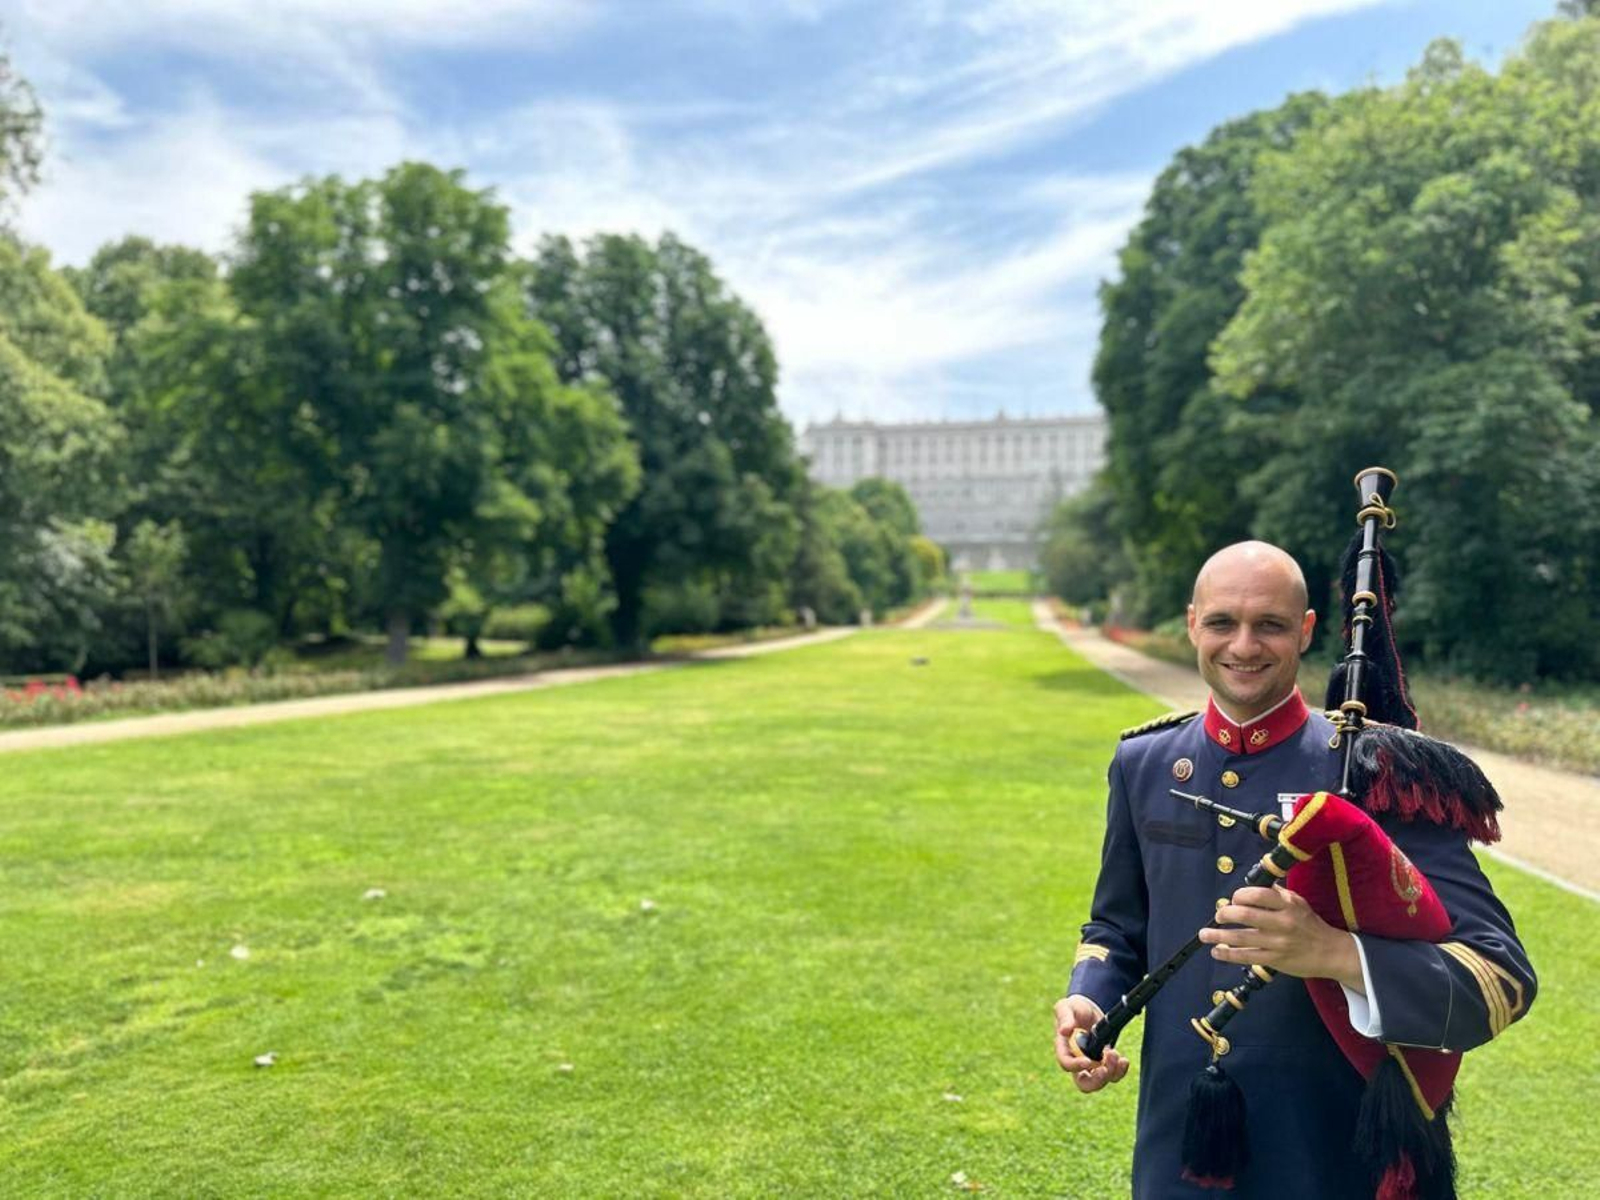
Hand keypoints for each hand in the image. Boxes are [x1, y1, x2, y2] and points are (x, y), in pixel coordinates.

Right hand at [1054, 995, 1129, 1092]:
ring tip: (1115, 1054)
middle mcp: (1077, 1061)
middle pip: (1083, 1083)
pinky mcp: (1104, 1063)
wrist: (1089, 1009)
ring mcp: (1091, 1064)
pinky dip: (1120, 1071)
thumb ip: (1065, 1018)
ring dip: (1111, 1073)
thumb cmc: (1074, 1008)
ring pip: (1100, 1082)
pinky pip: (1112, 1075)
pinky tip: (1123, 1060)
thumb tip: (1064, 1031)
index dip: (1076, 1066)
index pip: (1066, 1064)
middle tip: (1105, 1070)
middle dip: (1096, 1081)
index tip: (1088, 1061)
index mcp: (1064, 1049)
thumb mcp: (1066, 1008)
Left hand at [1200, 885, 1363, 990]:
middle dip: (1224, 914)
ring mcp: (1278, 942)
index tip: (1232, 900)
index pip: (1257, 895)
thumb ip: (1275, 894)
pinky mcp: (1274, 960)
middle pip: (1245, 915)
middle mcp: (1282, 922)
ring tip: (1205, 934)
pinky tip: (1217, 951)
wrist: (1330, 952)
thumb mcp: (1297, 902)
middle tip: (1218, 915)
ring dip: (1218, 936)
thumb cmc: (1310, 924)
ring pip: (1241, 938)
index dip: (1239, 896)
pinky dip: (1228, 954)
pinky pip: (1246, 956)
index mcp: (1287, 904)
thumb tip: (1251, 886)